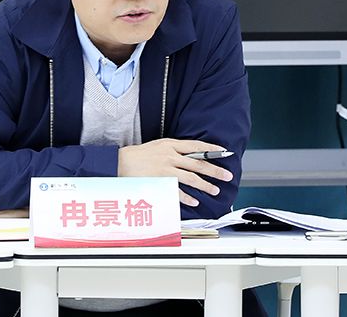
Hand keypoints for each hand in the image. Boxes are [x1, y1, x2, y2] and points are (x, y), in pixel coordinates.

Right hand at [117, 139, 233, 206]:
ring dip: (206, 185)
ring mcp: (166, 169)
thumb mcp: (158, 146)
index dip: (211, 150)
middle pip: (198, 163)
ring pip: (192, 178)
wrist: (119, 162)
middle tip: (227, 175)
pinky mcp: (160, 181)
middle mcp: (170, 156)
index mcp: (170, 145)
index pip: (196, 146)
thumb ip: (174, 150)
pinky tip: (196, 201)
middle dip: (215, 170)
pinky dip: (188, 197)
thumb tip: (192, 155)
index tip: (224, 152)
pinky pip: (178, 191)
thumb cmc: (139, 155)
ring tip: (215, 190)